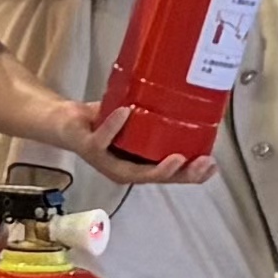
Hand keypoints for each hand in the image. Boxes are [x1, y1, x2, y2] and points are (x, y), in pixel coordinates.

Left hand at [90, 101, 211, 182]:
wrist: (64, 121)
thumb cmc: (102, 123)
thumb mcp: (136, 120)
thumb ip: (157, 118)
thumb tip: (189, 99)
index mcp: (137, 164)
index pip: (169, 175)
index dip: (191, 175)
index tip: (213, 167)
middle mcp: (123, 169)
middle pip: (155, 178)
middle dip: (181, 175)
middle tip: (202, 164)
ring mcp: (106, 160)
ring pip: (132, 171)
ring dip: (156, 167)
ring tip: (177, 158)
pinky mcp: (89, 147)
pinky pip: (103, 139)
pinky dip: (114, 126)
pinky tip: (127, 112)